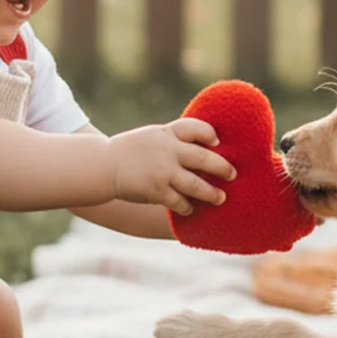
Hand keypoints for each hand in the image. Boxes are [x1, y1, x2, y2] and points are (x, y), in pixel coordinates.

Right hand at [108, 119, 235, 216]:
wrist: (103, 165)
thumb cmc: (132, 151)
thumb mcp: (153, 136)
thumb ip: (175, 139)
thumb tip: (206, 148)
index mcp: (167, 133)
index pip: (196, 128)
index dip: (210, 135)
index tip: (218, 143)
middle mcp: (168, 151)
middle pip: (204, 158)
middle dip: (222, 168)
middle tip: (232, 175)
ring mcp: (163, 171)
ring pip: (196, 185)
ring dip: (212, 193)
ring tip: (221, 198)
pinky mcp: (156, 191)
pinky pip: (180, 202)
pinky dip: (187, 207)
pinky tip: (190, 209)